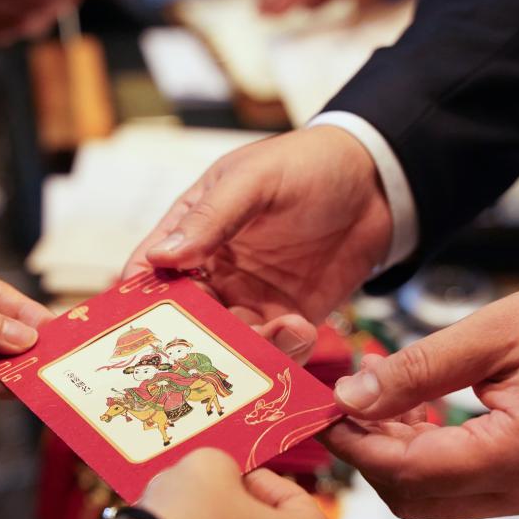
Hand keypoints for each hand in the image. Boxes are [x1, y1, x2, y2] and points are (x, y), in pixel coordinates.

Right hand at [123, 126, 391, 361]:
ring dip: (244, 350)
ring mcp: (249, 299)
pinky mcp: (287, 319)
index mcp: (192, 231)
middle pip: (185, 320)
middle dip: (193, 341)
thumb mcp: (255, 179)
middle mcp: (213, 272)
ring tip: (277, 331)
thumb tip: (161, 256)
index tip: (143, 330)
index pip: (150, 272)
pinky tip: (301, 330)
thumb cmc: (308, 164)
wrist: (378, 182)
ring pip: (227, 343)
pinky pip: (273, 349)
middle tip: (209, 353)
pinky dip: (281, 352)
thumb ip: (211, 217)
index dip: (140, 302)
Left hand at [322, 279, 518, 518]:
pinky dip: (425, 454)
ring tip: (372, 398)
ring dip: (394, 455)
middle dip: (368, 457)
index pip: (407, 472)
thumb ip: (417, 371)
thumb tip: (353, 396)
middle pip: (414, 499)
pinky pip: (462, 484)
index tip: (322, 416)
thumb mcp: (490, 335)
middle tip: (342, 408)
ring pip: (435, 497)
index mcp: (516, 455)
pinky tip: (409, 410)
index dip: (355, 447)